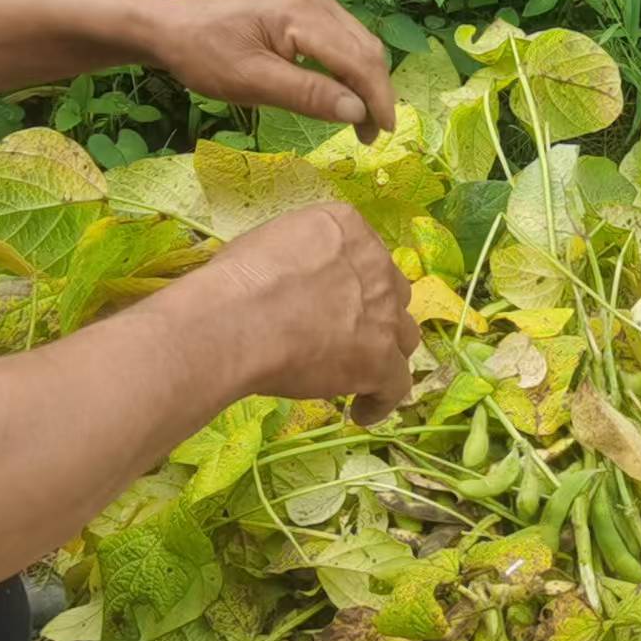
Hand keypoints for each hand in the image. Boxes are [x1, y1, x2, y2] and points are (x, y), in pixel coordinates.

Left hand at [140, 0, 398, 140]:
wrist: (169, 26)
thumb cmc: (203, 54)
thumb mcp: (253, 82)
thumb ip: (308, 95)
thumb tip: (358, 112)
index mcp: (303, 11)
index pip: (358, 59)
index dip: (376, 99)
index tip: (382, 135)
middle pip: (364, 48)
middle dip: (373, 93)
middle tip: (368, 136)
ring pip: (357, 43)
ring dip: (362, 82)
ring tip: (356, 121)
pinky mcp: (302, 5)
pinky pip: (339, 38)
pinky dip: (346, 68)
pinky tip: (339, 93)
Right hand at [184, 203, 417, 422]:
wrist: (238, 320)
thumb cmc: (238, 280)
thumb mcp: (271, 242)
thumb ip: (300, 257)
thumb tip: (293, 281)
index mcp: (347, 228)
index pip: (365, 255)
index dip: (354, 282)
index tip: (337, 300)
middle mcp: (376, 266)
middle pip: (391, 294)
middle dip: (375, 313)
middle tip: (349, 334)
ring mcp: (383, 315)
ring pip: (402, 336)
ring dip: (385, 352)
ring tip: (361, 373)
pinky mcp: (380, 360)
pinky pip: (397, 384)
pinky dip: (381, 400)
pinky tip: (361, 412)